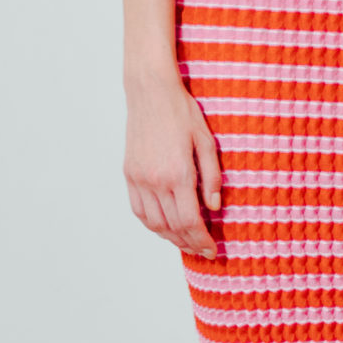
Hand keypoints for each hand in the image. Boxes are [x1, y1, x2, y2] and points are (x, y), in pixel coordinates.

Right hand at [123, 69, 222, 258]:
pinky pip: (138, 210)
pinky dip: (152, 224)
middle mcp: (155, 180)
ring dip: (171, 238)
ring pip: (153, 223)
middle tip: (203, 251)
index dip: (202, 240)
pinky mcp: (129, 174)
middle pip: (172, 227)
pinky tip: (164, 227)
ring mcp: (139, 179)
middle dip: (189, 243)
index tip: (213, 250)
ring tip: (186, 243)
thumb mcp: (206, 141)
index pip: (190, 221)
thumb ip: (211, 176)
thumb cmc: (182, 112)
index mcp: (178, 173)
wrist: (150, 92)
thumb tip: (213, 207)